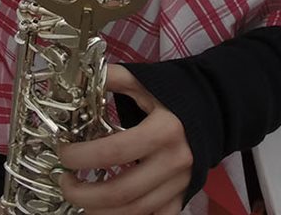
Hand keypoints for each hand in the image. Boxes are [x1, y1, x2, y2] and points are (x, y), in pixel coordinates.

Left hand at [59, 65, 191, 214]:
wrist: (216, 109)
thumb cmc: (176, 93)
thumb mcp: (144, 80)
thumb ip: (110, 78)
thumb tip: (75, 81)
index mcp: (163, 130)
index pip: (112, 153)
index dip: (81, 157)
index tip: (63, 153)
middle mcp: (174, 162)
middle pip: (120, 192)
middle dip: (83, 194)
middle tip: (65, 182)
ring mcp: (180, 185)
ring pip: (133, 212)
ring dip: (98, 212)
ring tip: (78, 199)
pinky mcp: (183, 197)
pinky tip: (107, 210)